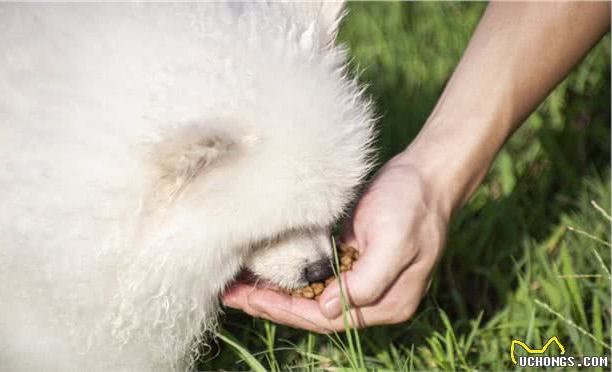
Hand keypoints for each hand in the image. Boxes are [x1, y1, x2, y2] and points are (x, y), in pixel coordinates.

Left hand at [222, 155, 450, 332]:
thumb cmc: (412, 205)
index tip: (253, 300)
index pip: (328, 318)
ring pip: (312, 296)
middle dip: (274, 306)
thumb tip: (326, 310)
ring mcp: (363, 278)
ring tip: (240, 288)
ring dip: (278, 293)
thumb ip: (365, 283)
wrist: (425, 173)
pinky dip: (291, 276)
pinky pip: (317, 275)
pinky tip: (268, 271)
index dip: (287, 312)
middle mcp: (374, 297)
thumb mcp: (393, 244)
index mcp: (387, 303)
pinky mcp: (354, 258)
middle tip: (234, 297)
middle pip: (315, 311)